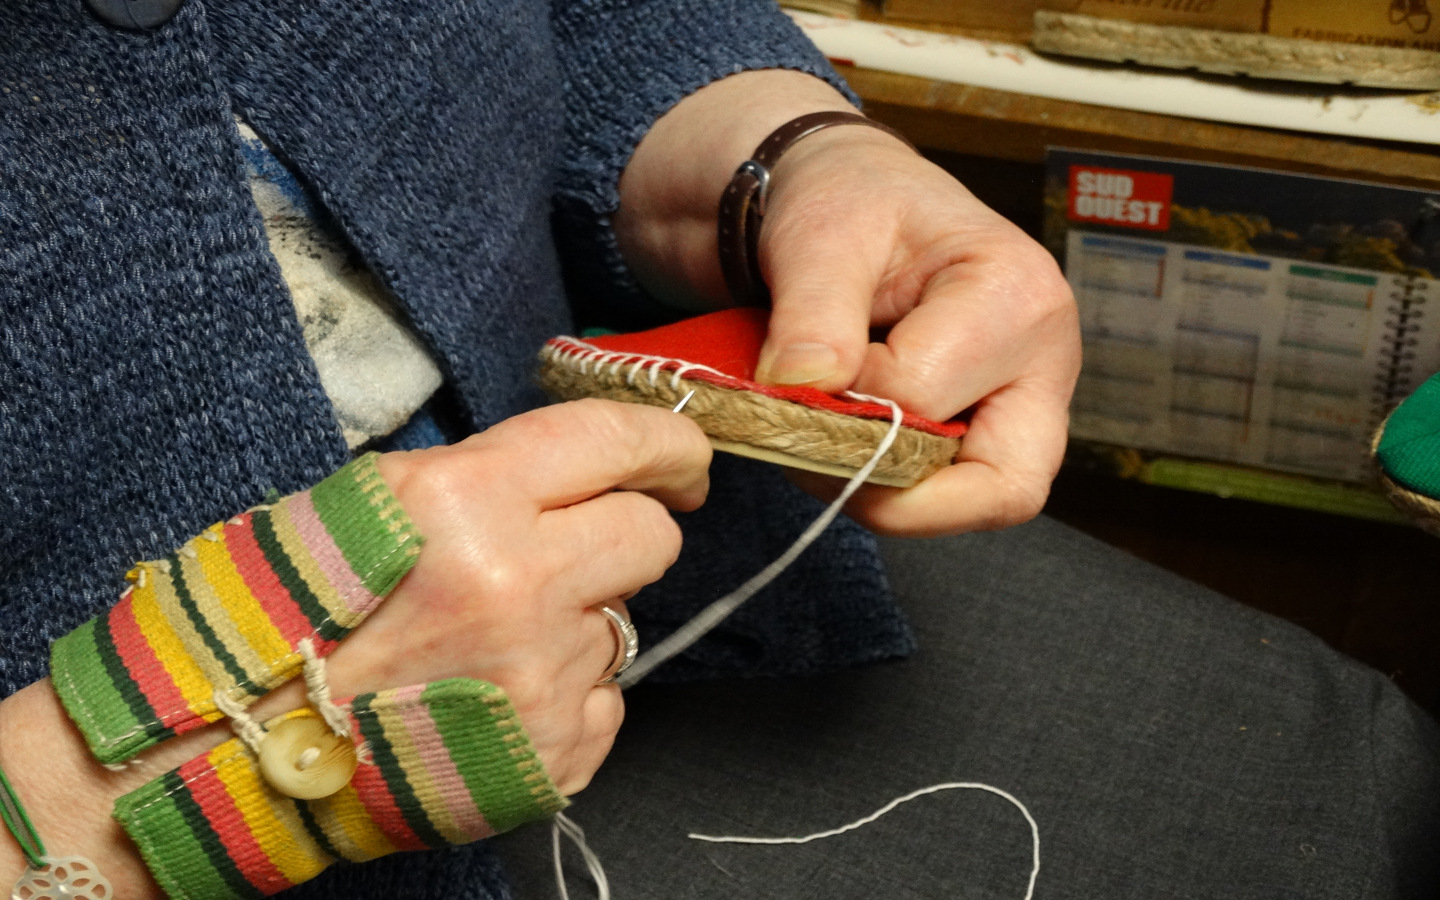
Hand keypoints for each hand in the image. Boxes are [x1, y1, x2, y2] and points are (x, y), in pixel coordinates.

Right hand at [315, 399, 711, 793]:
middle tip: (578, 552)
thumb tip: (585, 471)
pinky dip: (563, 696)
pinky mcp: (550, 751)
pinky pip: (604, 701)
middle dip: (628, 535)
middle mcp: (518, 584)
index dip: (670, 445)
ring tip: (489, 643)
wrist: (245, 744)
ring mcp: (539, 675)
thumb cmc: (302, 610)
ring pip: (622, 625)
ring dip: (575, 625)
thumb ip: (490, 475)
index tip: (683, 460)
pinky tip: (493, 697)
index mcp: (467, 500)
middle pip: (651, 537)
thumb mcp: (377, 499)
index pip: (615, 440)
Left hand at [753, 128, 1079, 536]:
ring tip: (823, 434)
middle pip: (1000, 489)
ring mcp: (1026, 403)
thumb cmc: (848, 201)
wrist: (848, 198)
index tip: (796, 370)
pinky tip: (846, 435)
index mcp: (1019, 297)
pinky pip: (954, 493)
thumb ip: (814, 311)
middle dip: (895, 491)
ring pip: (977, 503)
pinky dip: (892, 486)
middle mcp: (1045, 362)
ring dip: (888, 493)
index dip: (845, 404)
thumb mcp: (820, 235)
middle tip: (812, 452)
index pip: (926, 400)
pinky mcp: (995, 429)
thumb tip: (804, 386)